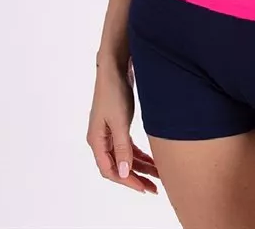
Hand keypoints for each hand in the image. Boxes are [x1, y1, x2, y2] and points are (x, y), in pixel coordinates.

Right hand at [86, 58, 159, 193]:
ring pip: (124, 156)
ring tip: (158, 175)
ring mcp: (109, 132)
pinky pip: (127, 146)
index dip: (127, 181)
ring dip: (140, 166)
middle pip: (118, 166)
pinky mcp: (118, 124)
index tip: (144, 188)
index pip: (110, 170)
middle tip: (155, 188)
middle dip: (136, 177)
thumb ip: (122, 148)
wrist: (115, 67)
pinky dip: (139, 154)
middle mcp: (100, 139)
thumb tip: (123, 173)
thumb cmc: (114, 91)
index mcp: (96, 140)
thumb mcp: (120, 121)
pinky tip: (151, 160)